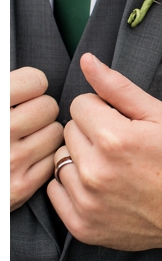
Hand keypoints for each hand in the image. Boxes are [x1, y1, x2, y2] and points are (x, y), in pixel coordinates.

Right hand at [10, 67, 63, 210]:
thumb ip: (12, 87)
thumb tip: (38, 74)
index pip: (35, 80)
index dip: (31, 86)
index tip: (24, 94)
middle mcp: (0, 131)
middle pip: (49, 106)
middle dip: (40, 111)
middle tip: (25, 119)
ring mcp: (10, 161)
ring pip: (56, 132)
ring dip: (46, 134)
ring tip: (26, 139)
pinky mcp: (20, 186)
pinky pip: (55, 159)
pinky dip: (46, 158)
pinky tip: (29, 160)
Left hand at [47, 53, 161, 250]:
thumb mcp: (158, 116)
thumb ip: (119, 87)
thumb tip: (89, 61)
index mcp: (115, 138)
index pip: (80, 105)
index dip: (102, 111)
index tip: (120, 125)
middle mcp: (96, 170)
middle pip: (68, 131)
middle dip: (90, 134)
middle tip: (118, 148)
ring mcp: (87, 200)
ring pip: (60, 160)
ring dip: (79, 160)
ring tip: (109, 169)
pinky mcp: (80, 223)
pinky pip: (54, 191)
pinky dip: (72, 187)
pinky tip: (99, 187)